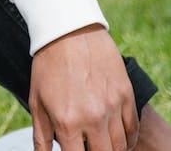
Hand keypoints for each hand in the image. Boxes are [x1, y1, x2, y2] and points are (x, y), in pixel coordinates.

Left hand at [29, 24, 137, 150]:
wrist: (68, 32)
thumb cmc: (48, 66)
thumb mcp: (37, 102)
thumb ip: (41, 137)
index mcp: (68, 122)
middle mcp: (93, 118)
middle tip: (88, 146)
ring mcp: (113, 107)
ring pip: (121, 146)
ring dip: (112, 149)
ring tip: (102, 145)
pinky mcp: (126, 95)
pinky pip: (133, 128)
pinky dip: (128, 139)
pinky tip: (118, 139)